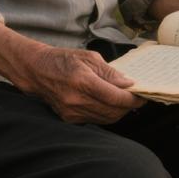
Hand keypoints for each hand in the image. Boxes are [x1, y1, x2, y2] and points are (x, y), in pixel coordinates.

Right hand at [11, 44, 144, 124]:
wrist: (37, 71)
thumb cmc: (64, 60)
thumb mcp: (89, 57)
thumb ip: (110, 72)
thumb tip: (128, 84)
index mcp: (83, 81)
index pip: (115, 97)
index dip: (132, 99)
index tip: (142, 95)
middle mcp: (76, 100)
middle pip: (113, 111)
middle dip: (128, 106)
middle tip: (137, 98)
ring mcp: (71, 112)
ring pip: (106, 118)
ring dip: (119, 111)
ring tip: (126, 101)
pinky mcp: (69, 118)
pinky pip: (95, 120)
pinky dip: (107, 114)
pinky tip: (110, 104)